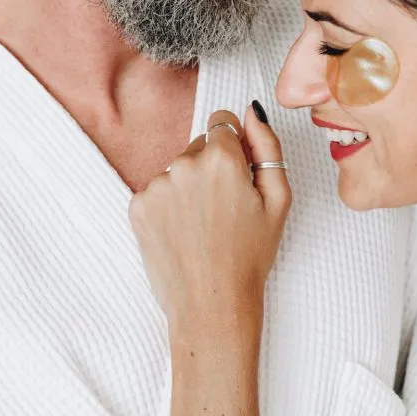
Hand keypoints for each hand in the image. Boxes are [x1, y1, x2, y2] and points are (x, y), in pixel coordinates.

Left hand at [129, 105, 290, 337]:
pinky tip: (185, 231)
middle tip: (227, 207)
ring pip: (180, 168)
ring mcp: (156, 185)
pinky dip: (171, 204)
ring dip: (191, 185)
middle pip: (201, 145)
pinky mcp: (138, 206)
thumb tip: (253, 111)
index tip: (240, 172)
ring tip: (205, 224)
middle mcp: (184, 164)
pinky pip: (159, 189)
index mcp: (222, 158)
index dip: (236, 145)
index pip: (222, 119)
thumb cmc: (251, 254)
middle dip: (214, 166)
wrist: (211, 305)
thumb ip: (268, 145)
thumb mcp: (278, 198)